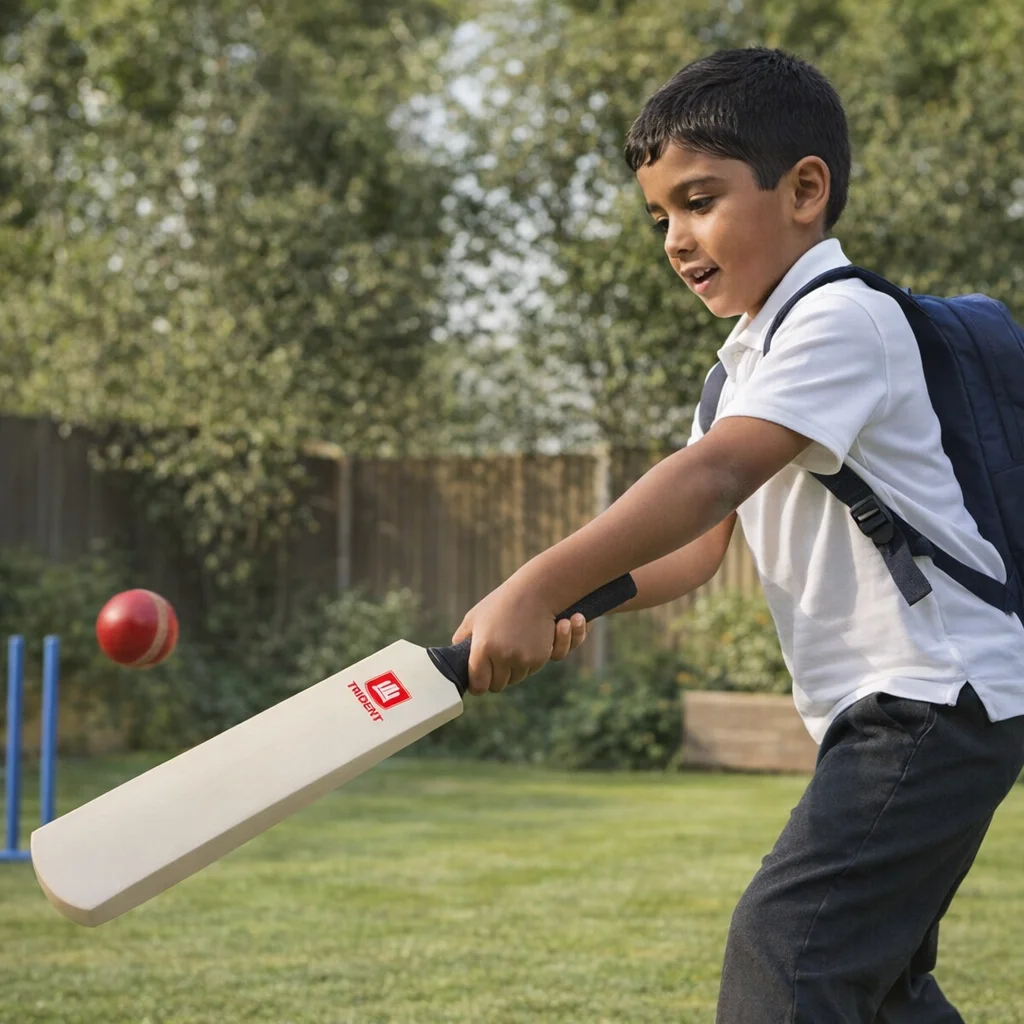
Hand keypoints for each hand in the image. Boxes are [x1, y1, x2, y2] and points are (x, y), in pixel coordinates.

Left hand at [452, 584, 587, 694]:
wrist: (536, 592)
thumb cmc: (502, 603)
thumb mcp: (474, 618)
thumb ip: (461, 640)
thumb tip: (454, 659)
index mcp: (483, 647)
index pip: (478, 685)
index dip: (477, 685)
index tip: (478, 681)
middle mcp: (502, 656)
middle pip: (497, 686)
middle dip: (495, 677)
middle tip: (496, 657)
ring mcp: (523, 659)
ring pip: (515, 679)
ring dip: (513, 670)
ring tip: (512, 643)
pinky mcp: (540, 658)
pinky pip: (531, 671)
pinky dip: (528, 663)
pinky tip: (527, 642)